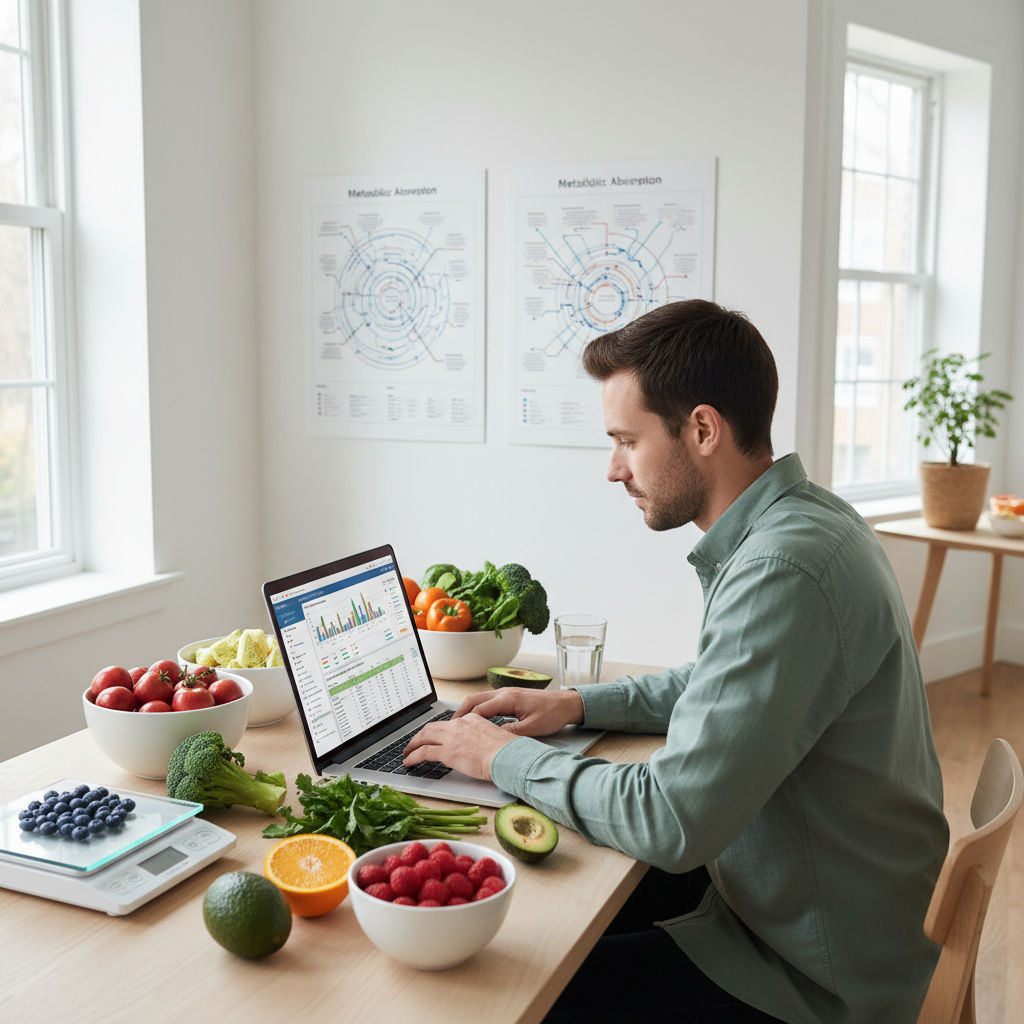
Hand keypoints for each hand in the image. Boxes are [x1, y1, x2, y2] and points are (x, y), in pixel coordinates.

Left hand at [403, 714, 514, 781]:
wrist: (508, 756)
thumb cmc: (508, 752)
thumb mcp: (495, 737)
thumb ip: (483, 738)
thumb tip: (481, 747)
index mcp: (472, 719)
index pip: (450, 723)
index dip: (439, 731)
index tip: (434, 737)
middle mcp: (460, 725)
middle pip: (432, 727)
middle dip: (420, 735)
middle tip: (414, 743)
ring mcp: (452, 737)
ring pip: (424, 736)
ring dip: (412, 744)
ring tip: (407, 753)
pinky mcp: (447, 752)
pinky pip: (423, 752)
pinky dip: (413, 756)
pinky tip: (409, 762)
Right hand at [452, 687, 584, 736]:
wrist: (567, 703)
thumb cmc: (553, 714)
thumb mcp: (532, 728)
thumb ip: (511, 733)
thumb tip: (493, 738)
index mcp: (507, 699)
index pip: (478, 710)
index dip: (464, 722)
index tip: (454, 732)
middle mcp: (504, 693)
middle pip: (473, 701)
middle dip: (459, 713)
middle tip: (449, 727)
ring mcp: (506, 693)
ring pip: (479, 700)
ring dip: (467, 711)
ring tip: (458, 725)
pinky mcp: (510, 696)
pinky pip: (488, 701)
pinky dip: (478, 710)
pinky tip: (476, 720)